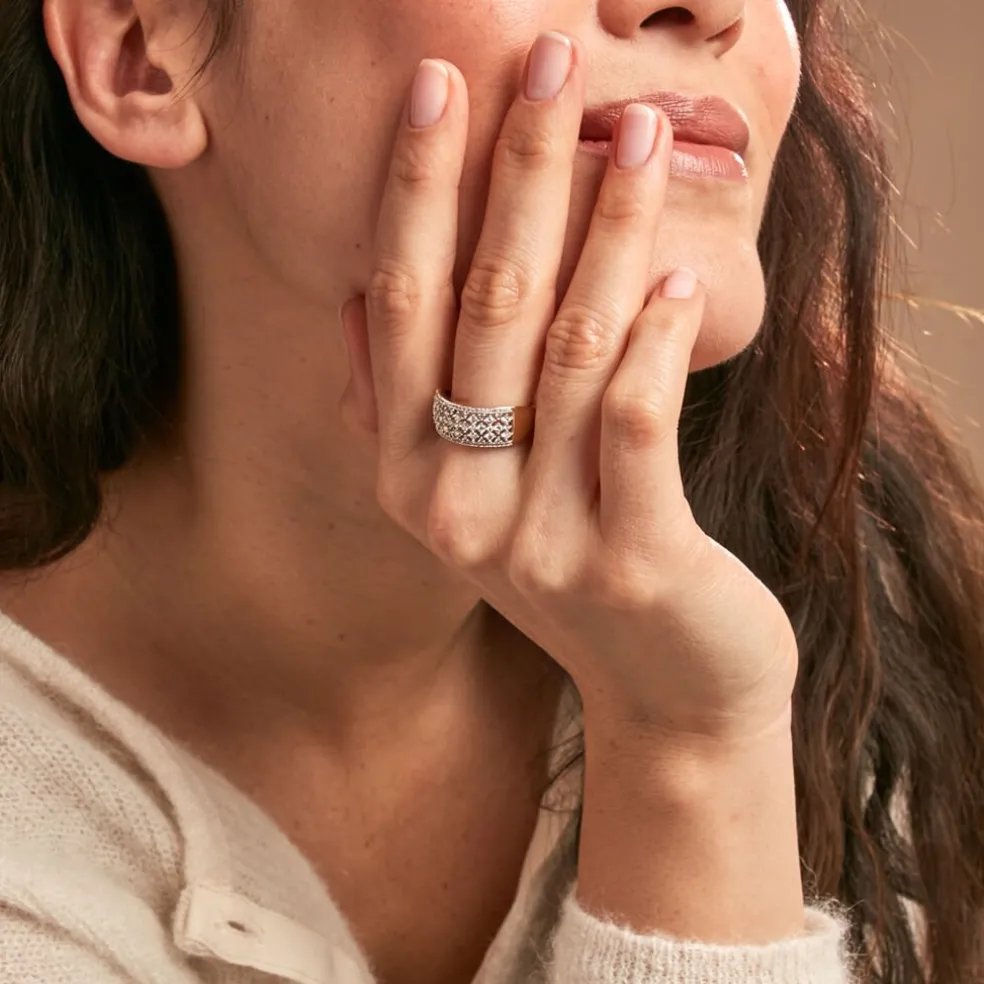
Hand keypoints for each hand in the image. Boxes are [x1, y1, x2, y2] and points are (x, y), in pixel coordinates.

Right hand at [340, 33, 798, 742]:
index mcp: (405, 472)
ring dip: (606, 228)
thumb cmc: (573, 564)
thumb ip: (407, 408)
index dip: (417, 191)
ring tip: (639, 135)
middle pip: (482, 306)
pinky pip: (639, 419)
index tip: (439, 88)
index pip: (400, 304)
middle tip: (545, 60)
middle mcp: (453, 503)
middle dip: (515, 173)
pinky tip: (676, 273)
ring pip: (571, 347)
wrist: (663, 682)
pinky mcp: (630, 559)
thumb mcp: (474, 496)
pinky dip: (659, 336)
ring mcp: (539, 537)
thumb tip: (360, 298)